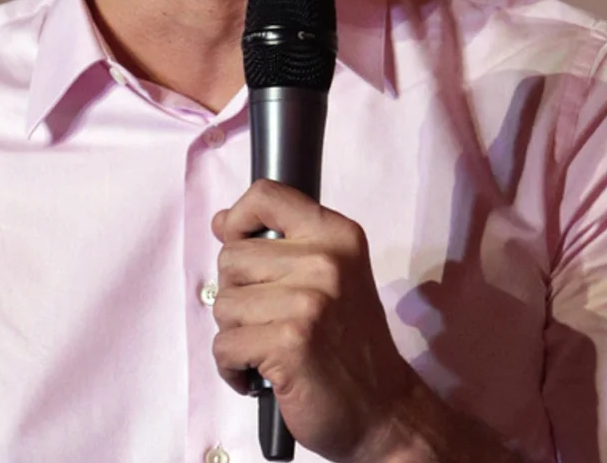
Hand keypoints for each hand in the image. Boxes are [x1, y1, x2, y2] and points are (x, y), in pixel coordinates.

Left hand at [211, 180, 420, 462]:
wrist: (385, 411)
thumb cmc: (349, 345)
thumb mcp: (331, 278)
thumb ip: (280, 246)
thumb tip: (221, 223)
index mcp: (337, 236)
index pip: (266, 195)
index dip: (238, 218)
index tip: (239, 243)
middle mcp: (326, 261)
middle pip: (231, 257)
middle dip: (238, 294)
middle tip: (272, 320)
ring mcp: (308, 302)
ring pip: (223, 304)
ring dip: (236, 334)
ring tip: (271, 349)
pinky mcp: (288, 342)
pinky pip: (224, 346)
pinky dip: (233, 369)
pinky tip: (262, 375)